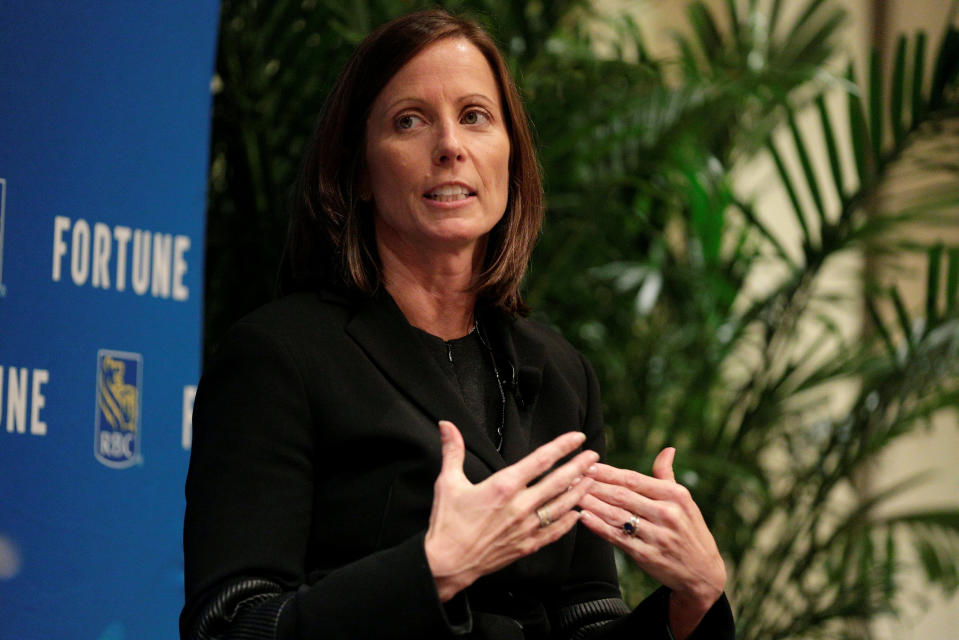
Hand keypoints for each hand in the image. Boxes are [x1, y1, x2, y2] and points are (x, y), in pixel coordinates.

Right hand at [424, 420, 597, 600]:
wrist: (447, 563)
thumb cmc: (447, 522)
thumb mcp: (448, 482)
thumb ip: (453, 450)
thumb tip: (447, 424)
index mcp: (503, 486)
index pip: (540, 460)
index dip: (562, 446)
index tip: (577, 437)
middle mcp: (520, 505)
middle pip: (558, 481)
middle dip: (579, 466)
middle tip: (595, 455)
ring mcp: (526, 527)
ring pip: (561, 506)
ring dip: (579, 491)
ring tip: (592, 479)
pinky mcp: (526, 545)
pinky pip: (554, 532)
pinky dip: (569, 522)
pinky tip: (578, 514)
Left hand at [579, 449, 725, 638]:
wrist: (704, 573)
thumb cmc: (690, 531)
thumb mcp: (685, 502)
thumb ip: (668, 476)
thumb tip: (668, 450)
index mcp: (674, 495)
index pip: (633, 478)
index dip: (608, 471)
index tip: (586, 464)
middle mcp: (667, 513)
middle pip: (622, 495)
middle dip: (593, 484)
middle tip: (570, 476)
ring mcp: (657, 535)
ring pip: (617, 515)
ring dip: (592, 503)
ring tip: (571, 493)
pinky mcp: (648, 556)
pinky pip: (618, 538)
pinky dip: (599, 527)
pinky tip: (584, 517)